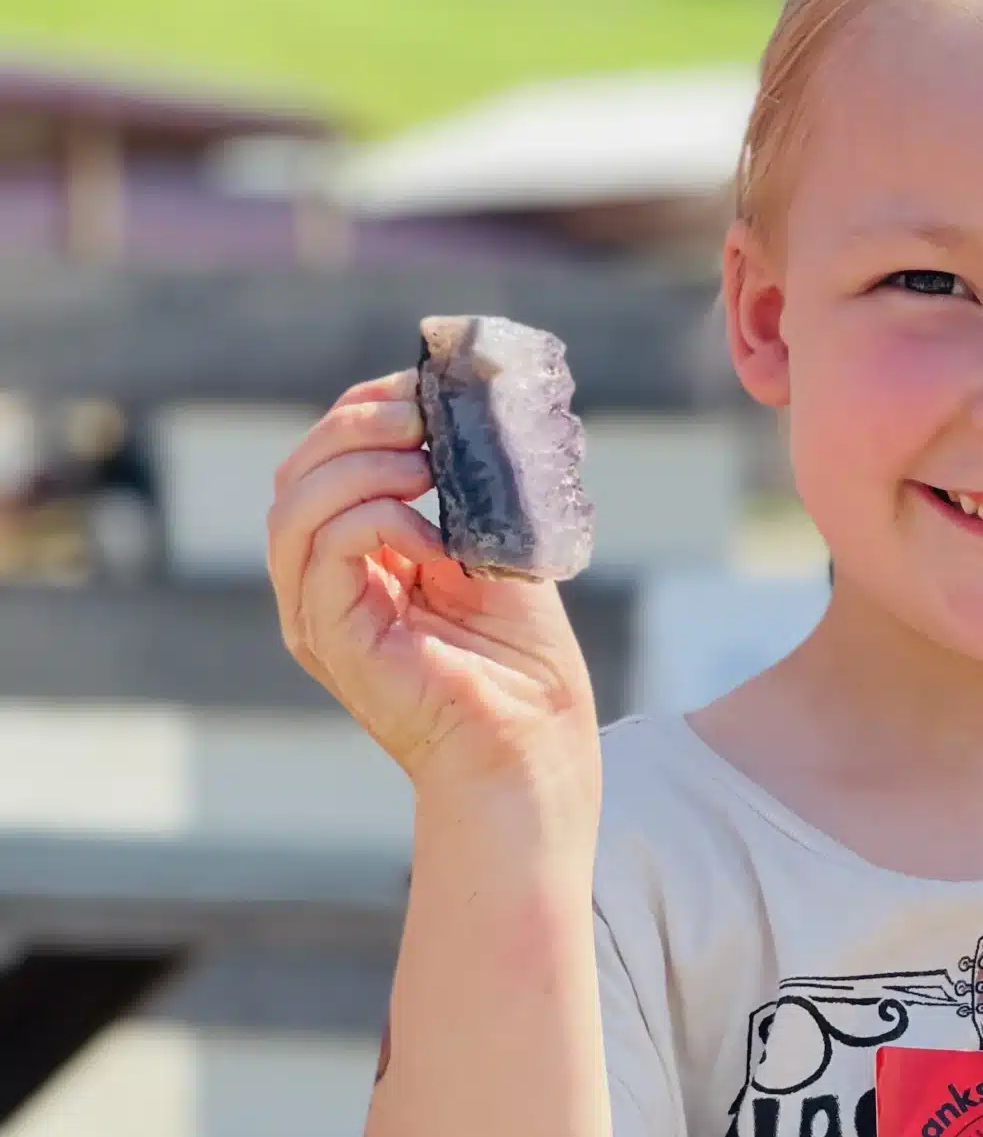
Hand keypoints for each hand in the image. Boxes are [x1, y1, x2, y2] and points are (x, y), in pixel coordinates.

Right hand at [267, 368, 599, 793]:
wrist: (534, 745)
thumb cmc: (523, 659)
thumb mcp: (492, 544)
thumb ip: (462, 487)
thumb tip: (454, 409)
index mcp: (357, 559)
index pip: (325, 461)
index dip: (364, 410)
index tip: (426, 392)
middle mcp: (323, 584)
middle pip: (296, 474)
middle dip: (356, 425)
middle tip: (424, 420)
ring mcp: (318, 613)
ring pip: (294, 505)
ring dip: (361, 464)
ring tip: (425, 467)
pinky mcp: (330, 638)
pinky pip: (325, 549)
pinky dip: (379, 521)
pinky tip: (434, 541)